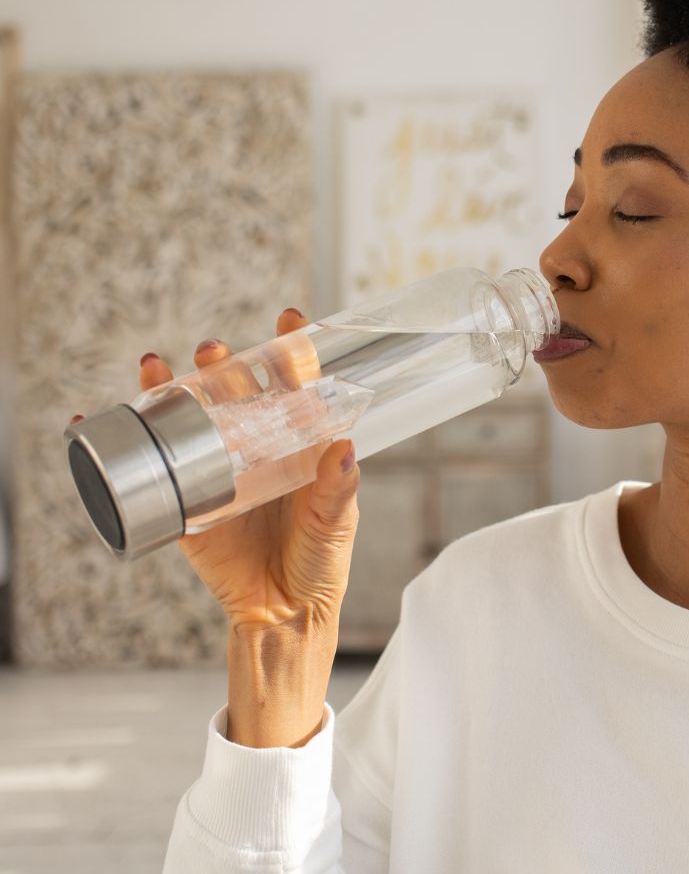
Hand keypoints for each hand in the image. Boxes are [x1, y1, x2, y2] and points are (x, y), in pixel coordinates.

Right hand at [69, 308, 360, 641]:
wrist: (282, 613)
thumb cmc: (319, 561)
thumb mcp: (335, 522)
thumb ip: (338, 488)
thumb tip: (345, 447)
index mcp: (298, 445)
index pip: (294, 386)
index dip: (291, 351)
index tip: (290, 320)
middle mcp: (257, 448)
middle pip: (236, 391)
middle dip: (223, 362)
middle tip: (215, 350)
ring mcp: (218, 471)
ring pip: (192, 417)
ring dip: (173, 387)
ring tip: (160, 368)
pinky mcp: (186, 502)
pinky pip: (153, 467)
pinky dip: (126, 439)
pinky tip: (98, 417)